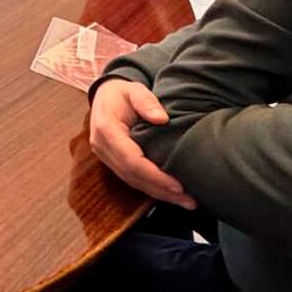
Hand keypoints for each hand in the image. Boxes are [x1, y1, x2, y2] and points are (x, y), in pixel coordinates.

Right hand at [87, 80, 193, 208]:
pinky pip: (132, 179)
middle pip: (133, 176)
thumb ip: (146, 101)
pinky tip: (171, 194)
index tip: (178, 185)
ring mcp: (105, 156)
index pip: (131, 160)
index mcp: (106, 129)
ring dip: (159, 193)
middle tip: (189, 200)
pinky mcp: (113, 162)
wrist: (105, 96)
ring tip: (186, 201)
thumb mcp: (134, 90)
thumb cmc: (123, 93)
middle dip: (161, 190)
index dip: (155, 176)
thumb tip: (162, 119)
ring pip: (132, 181)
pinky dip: (152, 188)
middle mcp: (102, 147)